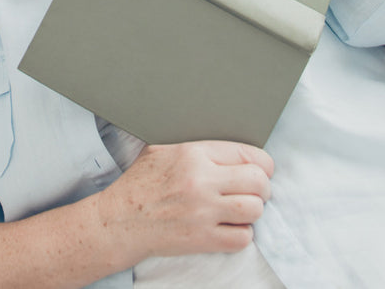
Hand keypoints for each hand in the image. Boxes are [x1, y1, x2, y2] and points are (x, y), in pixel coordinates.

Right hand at [97, 141, 272, 260]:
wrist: (121, 220)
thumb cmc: (141, 183)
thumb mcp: (162, 149)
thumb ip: (195, 145)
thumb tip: (225, 145)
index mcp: (193, 153)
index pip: (247, 153)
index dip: (262, 163)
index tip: (262, 170)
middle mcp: (202, 181)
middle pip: (258, 181)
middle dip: (263, 187)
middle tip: (256, 191)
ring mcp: (203, 212)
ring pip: (254, 209)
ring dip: (253, 211)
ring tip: (243, 209)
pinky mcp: (203, 239)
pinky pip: (242, 238)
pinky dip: (242, 234)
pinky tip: (231, 227)